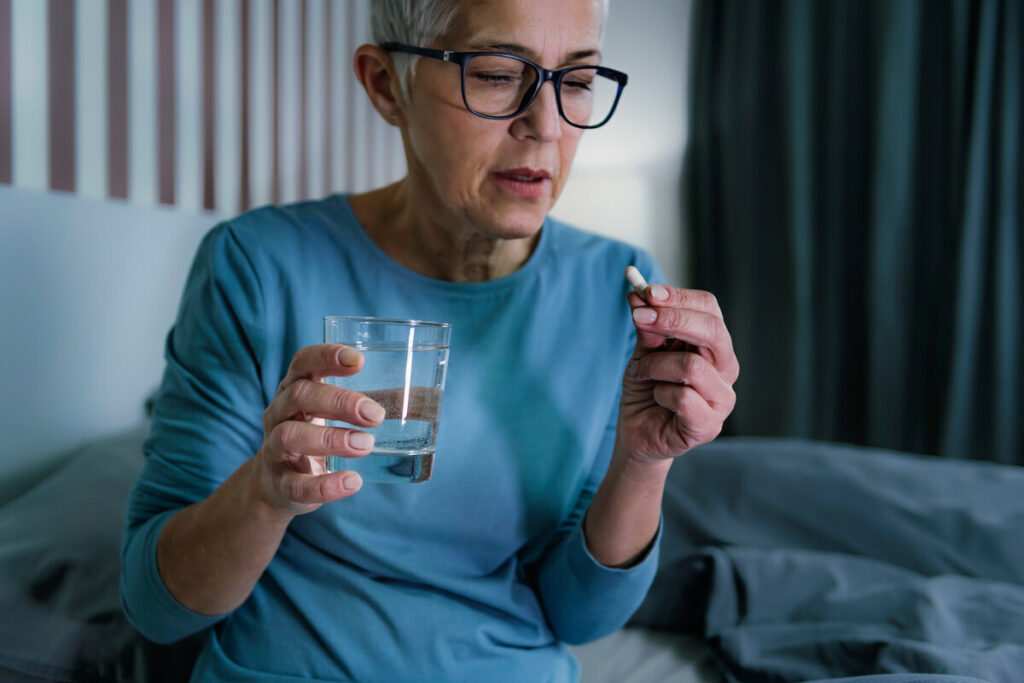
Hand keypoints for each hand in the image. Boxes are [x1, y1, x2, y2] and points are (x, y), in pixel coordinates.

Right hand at [254, 344, 384, 515]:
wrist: (277, 486)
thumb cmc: (315, 436)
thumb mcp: (335, 415)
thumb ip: (371, 404)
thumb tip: (426, 397)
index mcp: (295, 388)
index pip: (303, 361)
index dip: (326, 356)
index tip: (358, 361)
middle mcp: (279, 413)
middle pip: (300, 395)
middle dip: (339, 401)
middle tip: (376, 415)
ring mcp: (273, 449)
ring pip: (291, 436)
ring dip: (332, 439)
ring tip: (366, 445)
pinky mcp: (279, 484)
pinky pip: (297, 484)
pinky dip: (326, 485)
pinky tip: (353, 482)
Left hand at [618, 284, 739, 461]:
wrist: (637, 432)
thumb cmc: (646, 389)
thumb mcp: (643, 352)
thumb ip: (646, 328)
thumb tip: (638, 294)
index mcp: (713, 345)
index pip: (709, 309)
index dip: (679, 297)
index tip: (646, 292)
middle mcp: (725, 368)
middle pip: (713, 331)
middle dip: (673, 319)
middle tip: (638, 316)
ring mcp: (722, 398)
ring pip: (692, 366)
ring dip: (655, 365)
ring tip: (641, 373)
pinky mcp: (710, 425)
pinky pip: (684, 398)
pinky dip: (660, 394)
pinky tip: (657, 399)